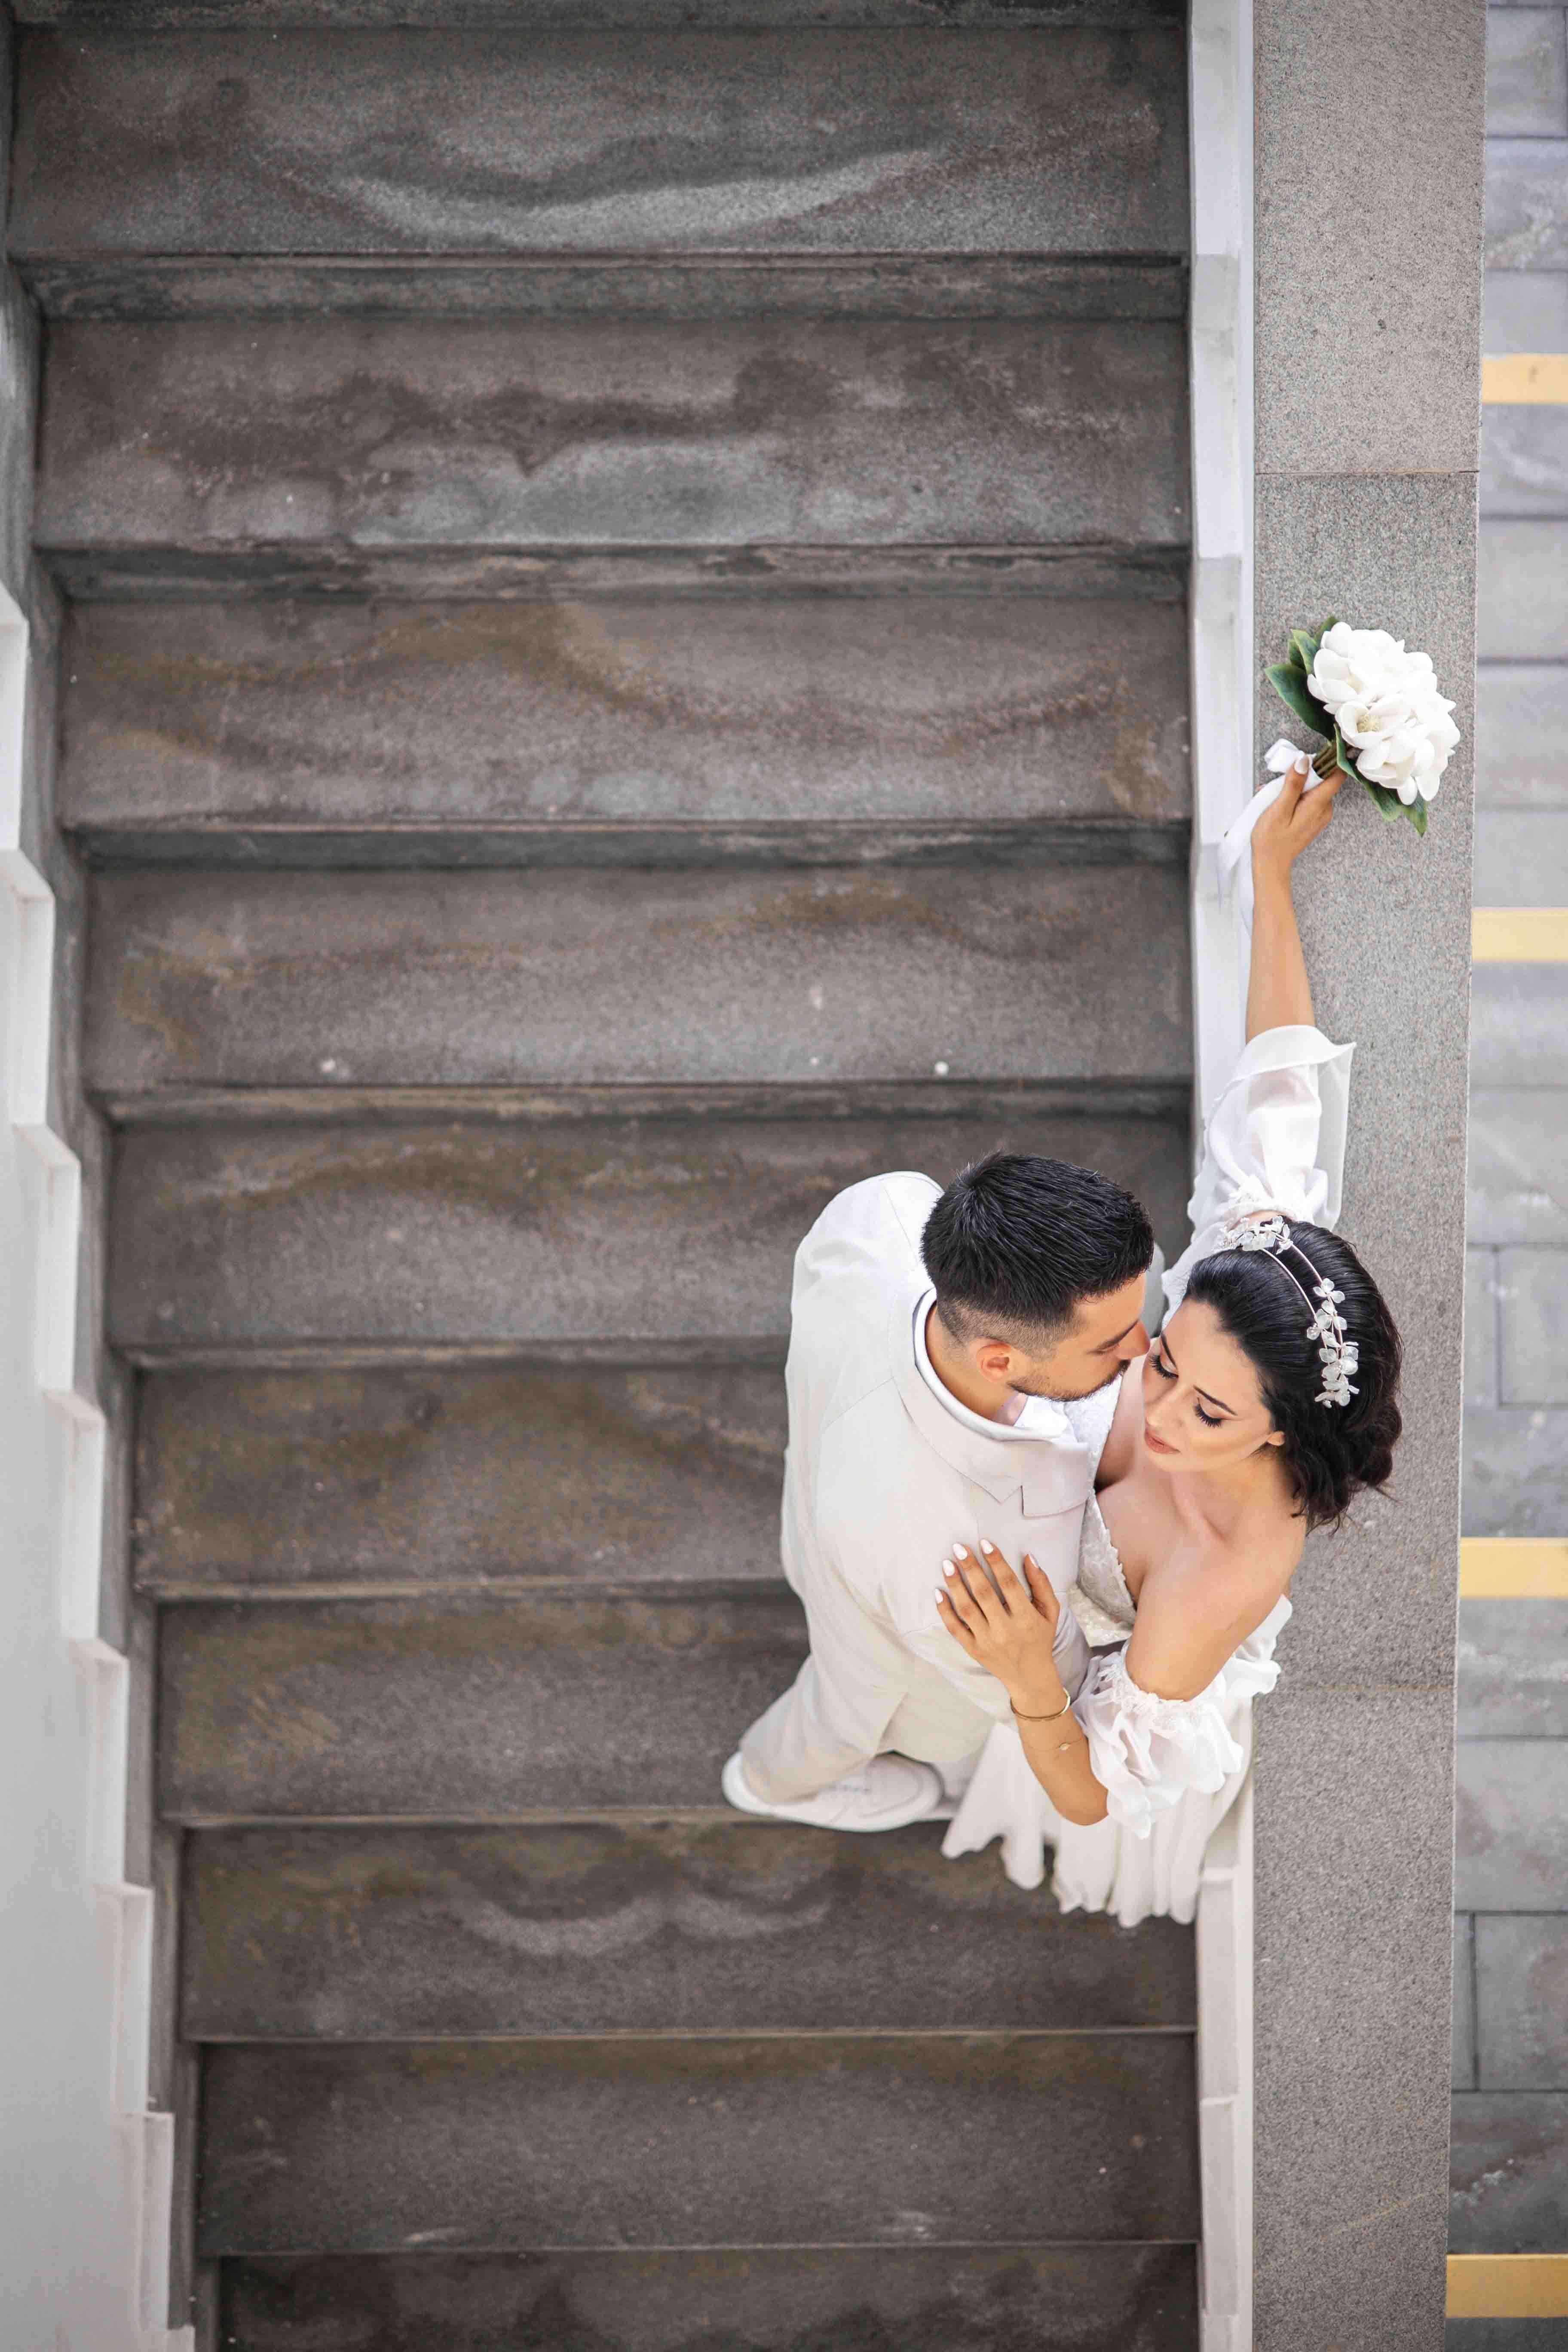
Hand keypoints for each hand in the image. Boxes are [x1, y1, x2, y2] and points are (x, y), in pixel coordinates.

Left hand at [934, 1541, 1066, 1714]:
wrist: (1029, 1677)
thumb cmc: (1040, 1638)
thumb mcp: (1050, 1613)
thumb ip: (1042, 1584)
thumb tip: (1029, 1557)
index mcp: (1026, 1618)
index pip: (1009, 1584)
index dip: (997, 1561)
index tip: (985, 1543)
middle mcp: (1005, 1630)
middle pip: (984, 1593)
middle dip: (970, 1568)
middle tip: (959, 1548)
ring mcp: (987, 1641)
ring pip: (967, 1608)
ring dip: (955, 1584)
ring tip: (947, 1564)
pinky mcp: (974, 1649)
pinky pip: (955, 1628)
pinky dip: (945, 1610)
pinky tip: (938, 1592)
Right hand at [1251, 751, 1345, 881]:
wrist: (1271, 865)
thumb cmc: (1271, 840)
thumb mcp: (1278, 809)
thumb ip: (1293, 784)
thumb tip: (1304, 761)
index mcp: (1318, 804)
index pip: (1337, 775)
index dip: (1328, 761)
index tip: (1313, 756)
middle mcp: (1324, 809)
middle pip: (1322, 780)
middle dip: (1302, 776)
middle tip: (1281, 782)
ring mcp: (1320, 815)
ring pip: (1314, 790)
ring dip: (1296, 787)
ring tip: (1275, 796)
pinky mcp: (1314, 819)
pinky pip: (1309, 800)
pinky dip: (1295, 798)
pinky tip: (1279, 805)